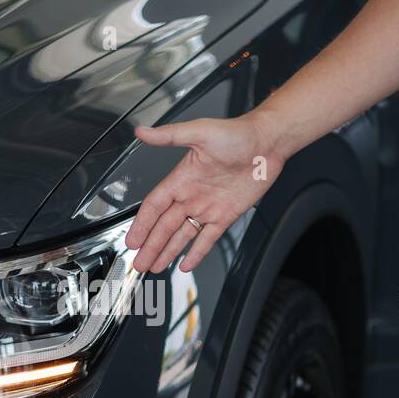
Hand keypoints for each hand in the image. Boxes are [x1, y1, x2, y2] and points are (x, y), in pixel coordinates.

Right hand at [126, 114, 283, 273]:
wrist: (267, 142)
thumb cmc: (237, 133)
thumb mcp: (200, 132)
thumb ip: (169, 136)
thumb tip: (143, 132)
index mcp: (181, 178)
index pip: (154, 206)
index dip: (142, 225)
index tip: (131, 240)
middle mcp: (192, 195)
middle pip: (164, 226)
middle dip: (150, 246)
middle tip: (138, 262)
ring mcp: (208, 207)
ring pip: (182, 235)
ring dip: (167, 251)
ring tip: (154, 265)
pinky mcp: (226, 215)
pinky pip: (208, 238)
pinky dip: (196, 252)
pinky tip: (186, 263)